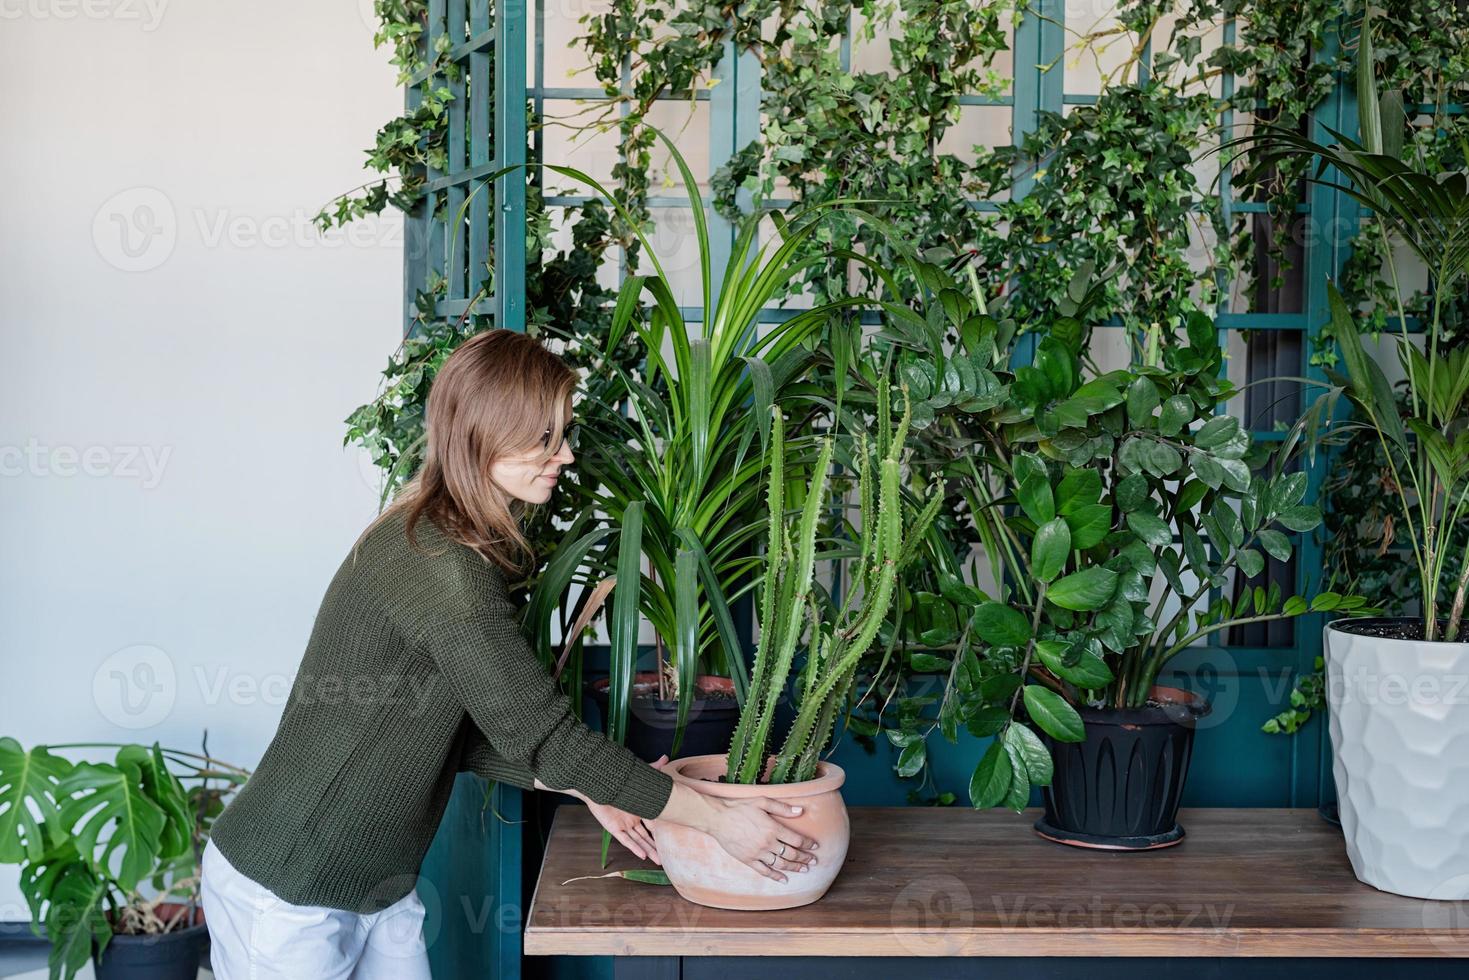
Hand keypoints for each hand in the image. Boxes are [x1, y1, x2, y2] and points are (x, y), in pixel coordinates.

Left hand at [583, 754, 669, 863]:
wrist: (598, 784)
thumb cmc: (618, 780)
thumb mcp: (639, 776)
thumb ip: (653, 768)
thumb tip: (666, 757)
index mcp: (639, 809)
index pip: (652, 824)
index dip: (660, 833)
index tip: (671, 840)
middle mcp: (632, 819)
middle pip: (645, 837)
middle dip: (655, 848)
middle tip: (665, 859)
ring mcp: (623, 824)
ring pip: (637, 841)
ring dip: (647, 850)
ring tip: (657, 861)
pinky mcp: (614, 828)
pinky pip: (625, 840)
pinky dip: (634, 848)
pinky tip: (642, 856)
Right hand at [703, 796, 818, 883]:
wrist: (717, 818)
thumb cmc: (739, 807)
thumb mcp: (762, 801)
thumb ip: (782, 808)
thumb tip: (801, 811)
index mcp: (773, 828)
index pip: (797, 840)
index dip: (808, 844)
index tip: (816, 846)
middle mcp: (768, 843)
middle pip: (791, 854)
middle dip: (805, 858)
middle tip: (814, 861)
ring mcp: (758, 853)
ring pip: (781, 864)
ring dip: (794, 868)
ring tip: (804, 870)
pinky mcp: (748, 860)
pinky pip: (765, 871)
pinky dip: (776, 876)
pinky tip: (784, 880)